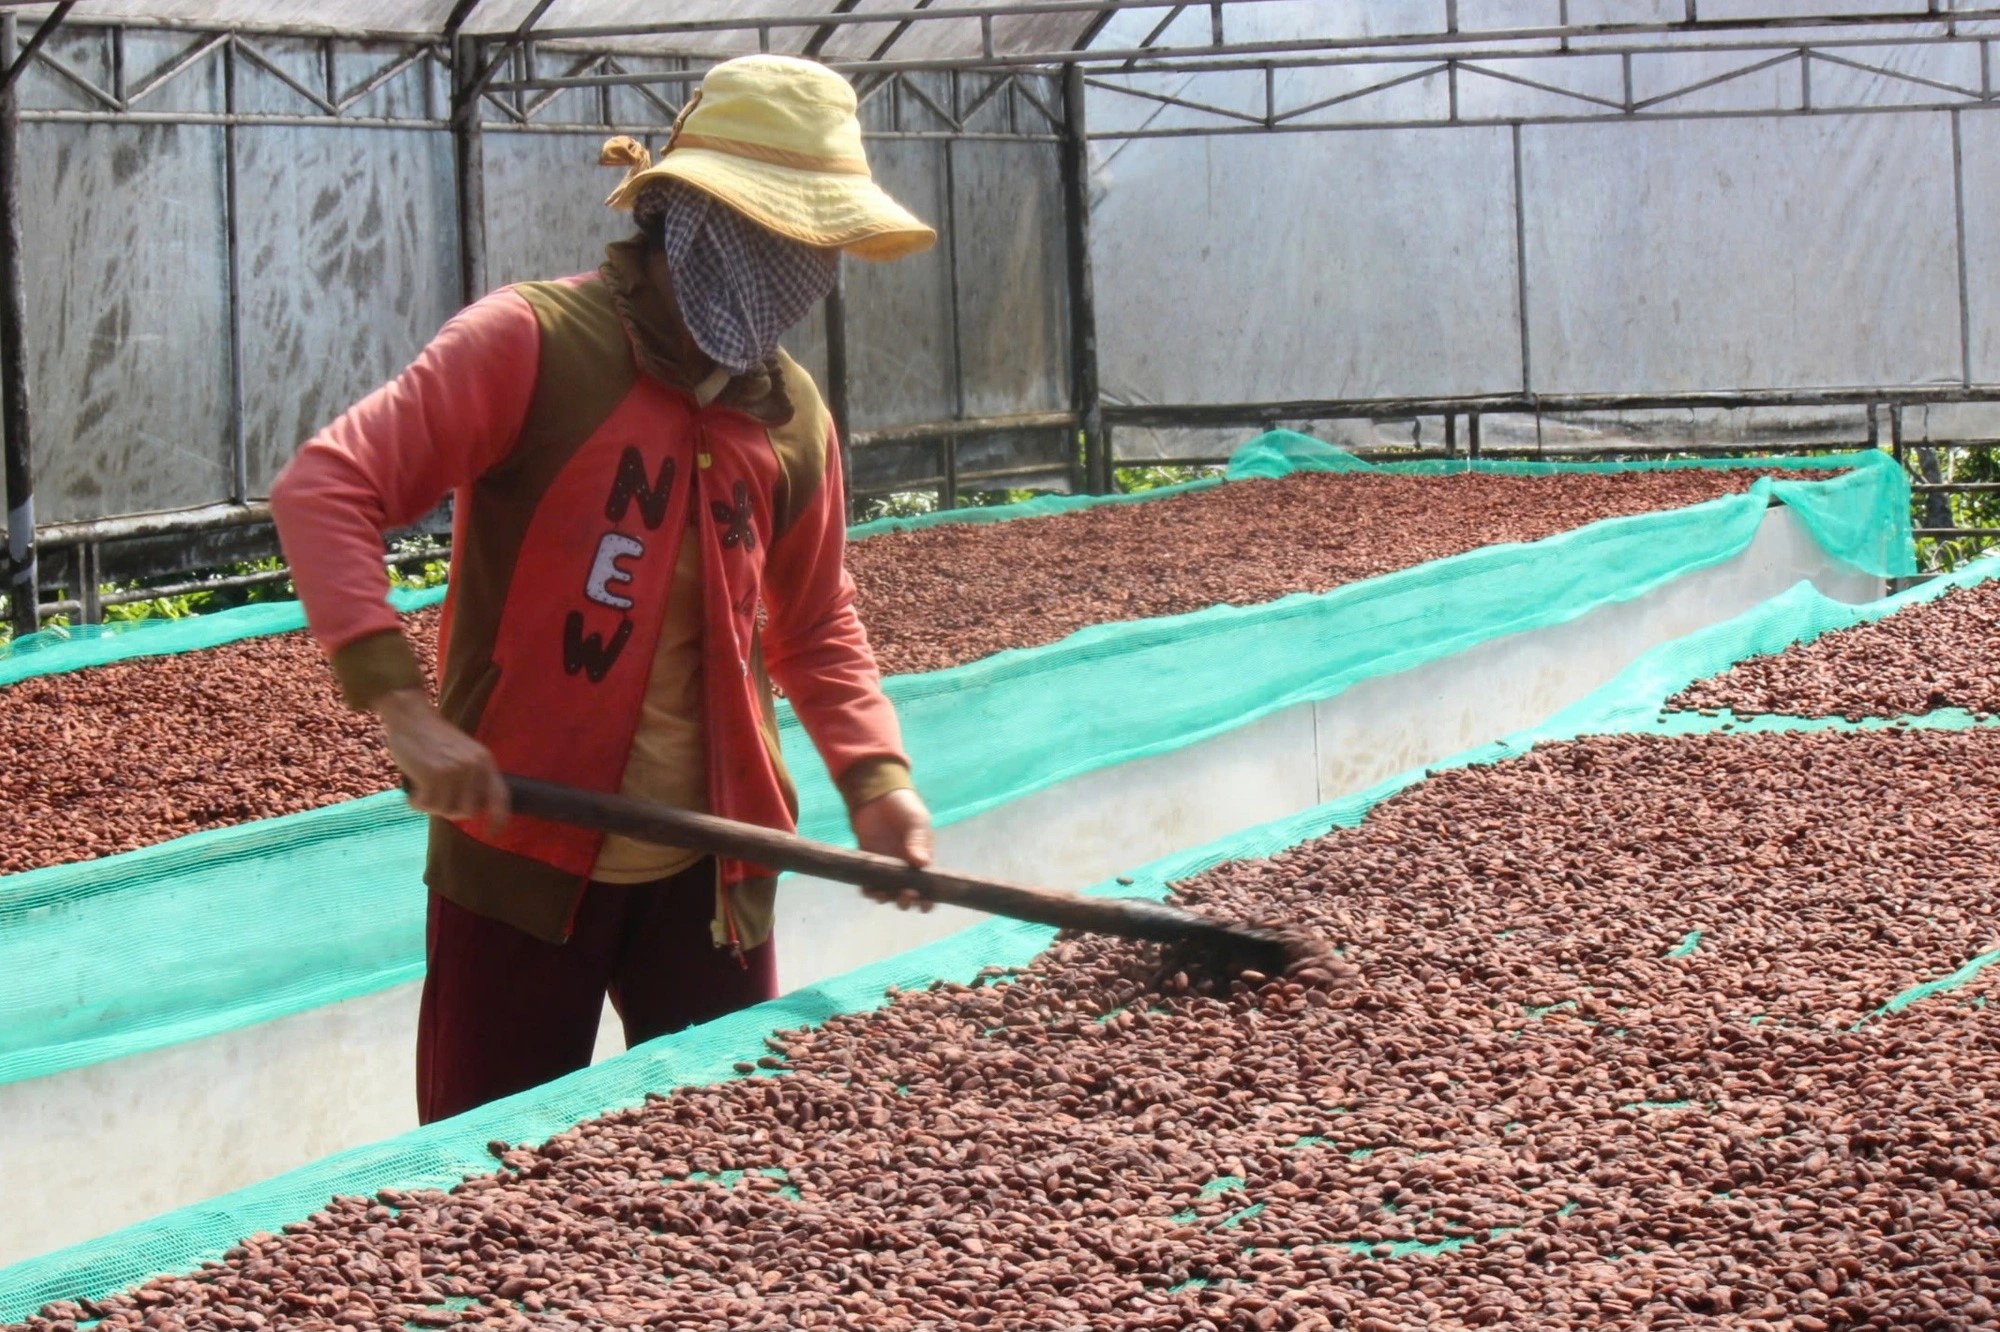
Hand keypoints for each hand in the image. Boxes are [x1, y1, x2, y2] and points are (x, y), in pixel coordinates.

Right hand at [376, 687, 509, 831]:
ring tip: (422, 791)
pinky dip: (416, 804)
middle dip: (450, 811)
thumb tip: (474, 810)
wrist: (410, 716)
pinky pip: (427, 805)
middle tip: (435, 799)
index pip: (500, 796)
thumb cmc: (433, 738)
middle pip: (468, 811)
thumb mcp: (463, 753)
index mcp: (485, 761)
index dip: (499, 819)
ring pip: (445, 810)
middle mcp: (474, 767)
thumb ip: (472, 777)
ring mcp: (454, 771)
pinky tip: (412, 793)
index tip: (494, 834)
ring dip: (430, 806)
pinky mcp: (433, 775)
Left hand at [853, 788, 933, 911]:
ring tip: (884, 896)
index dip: (928, 899)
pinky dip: (869, 891)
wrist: (878, 795)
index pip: (928, 886)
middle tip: (905, 896)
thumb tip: (922, 863)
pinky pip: (868, 883)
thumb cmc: (904, 807)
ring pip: (887, 892)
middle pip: (907, 894)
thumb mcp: (916, 821)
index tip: (925, 906)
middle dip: (907, 900)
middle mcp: (905, 869)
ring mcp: (886, 867)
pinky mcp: (869, 863)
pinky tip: (869, 890)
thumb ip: (918, 841)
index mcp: (923, 861)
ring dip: (887, 898)